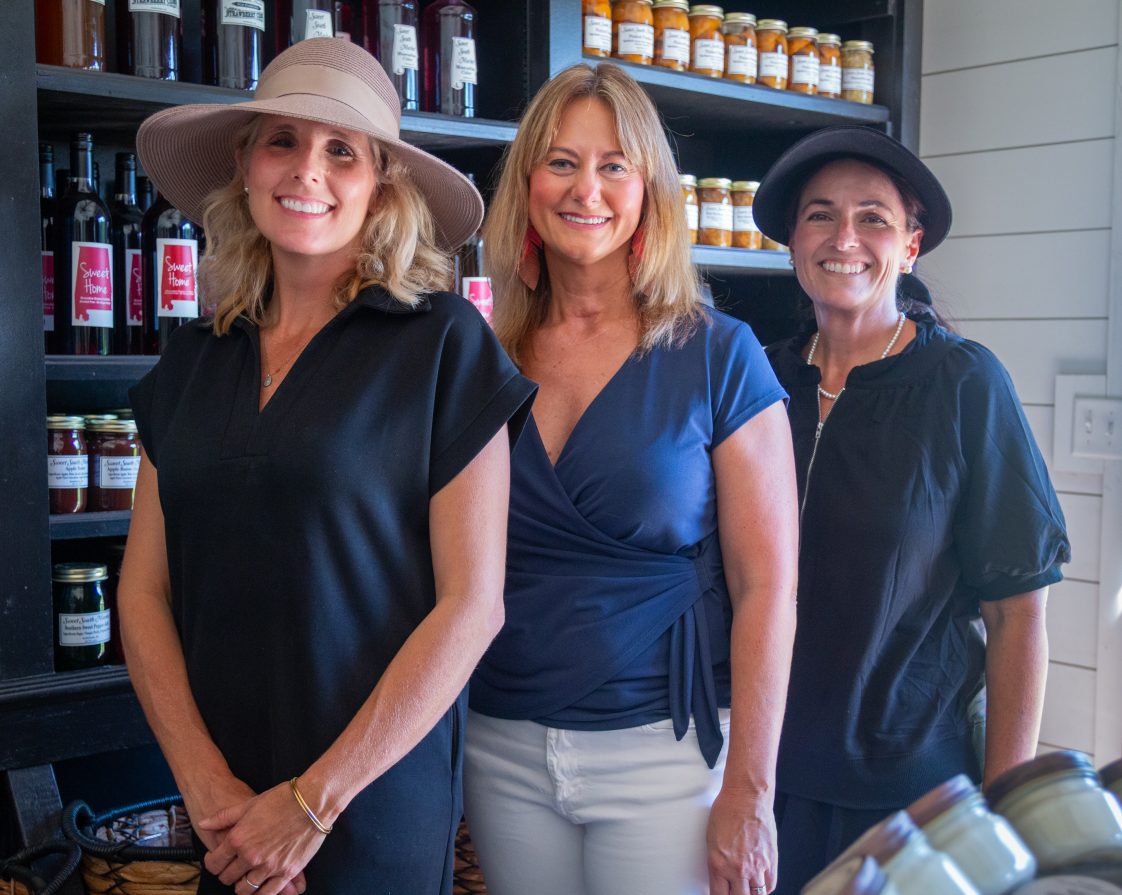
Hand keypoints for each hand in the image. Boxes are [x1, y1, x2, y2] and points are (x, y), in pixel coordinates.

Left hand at [198, 780, 326, 894]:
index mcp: (238, 839)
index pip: (214, 863)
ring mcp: (269, 866)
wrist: (313, 801)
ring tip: (246, 876)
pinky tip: (260, 886)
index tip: (218, 859)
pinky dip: (260, 893)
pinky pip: (267, 893)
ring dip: (242, 885)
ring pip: (244, 889)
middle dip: (227, 873)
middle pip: (227, 878)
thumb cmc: (281, 798)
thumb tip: (204, 824)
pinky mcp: (286, 872)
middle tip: (233, 867)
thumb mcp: (249, 804)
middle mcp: (250, 856)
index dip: (213, 862)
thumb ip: (223, 817)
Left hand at [706, 786, 777, 894]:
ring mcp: (757, 866)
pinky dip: (765, 887)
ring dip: (751, 894)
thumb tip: (720, 878)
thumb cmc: (727, 811)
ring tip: (747, 889)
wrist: (747, 797)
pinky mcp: (771, 860)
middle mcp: (738, 869)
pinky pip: (770, 885)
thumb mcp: (711, 840)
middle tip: (734, 891)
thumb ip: (717, 864)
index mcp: (718, 864)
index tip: (721, 894)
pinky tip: (760, 884)